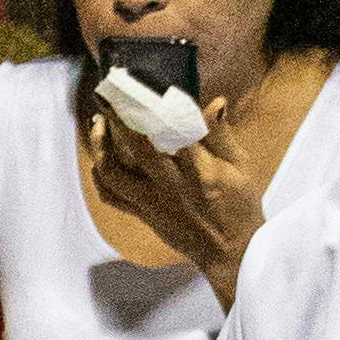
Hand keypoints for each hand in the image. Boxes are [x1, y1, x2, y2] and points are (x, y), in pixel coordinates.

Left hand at [86, 98, 263, 305]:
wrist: (230, 252)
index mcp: (201, 172)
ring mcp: (153, 203)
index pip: (172, 132)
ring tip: (98, 123)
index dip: (155, 107)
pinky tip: (99, 158)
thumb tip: (215, 101)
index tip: (142, 87)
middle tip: (111, 96)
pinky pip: (112, 196)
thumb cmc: (239, 206)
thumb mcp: (240, 167)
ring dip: (101, 146)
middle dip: (120, 118)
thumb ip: (221, 134)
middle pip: (136, 148)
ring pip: (114, 173)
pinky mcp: (144, 215)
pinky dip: (101, 176)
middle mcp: (172, 187)